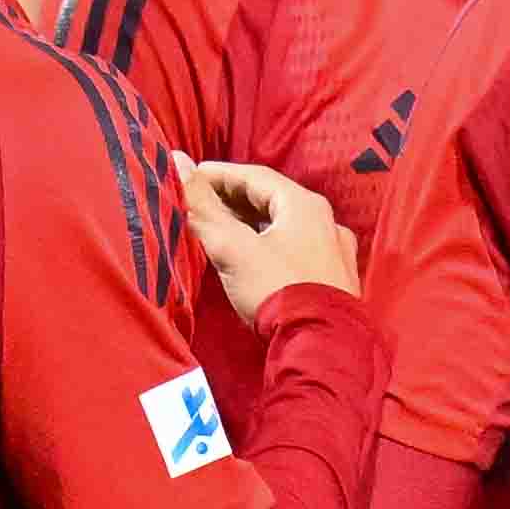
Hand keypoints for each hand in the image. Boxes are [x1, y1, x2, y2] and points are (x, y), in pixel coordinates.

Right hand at [179, 158, 353, 318]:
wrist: (322, 347)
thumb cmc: (276, 290)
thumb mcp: (232, 246)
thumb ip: (202, 205)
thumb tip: (175, 160)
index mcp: (304, 205)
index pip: (255, 176)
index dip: (218, 175)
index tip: (189, 177)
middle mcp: (326, 222)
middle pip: (272, 200)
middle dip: (233, 200)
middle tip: (200, 203)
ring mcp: (334, 252)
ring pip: (285, 227)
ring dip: (252, 224)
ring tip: (221, 230)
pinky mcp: (334, 281)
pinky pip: (296, 251)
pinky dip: (270, 246)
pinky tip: (255, 259)